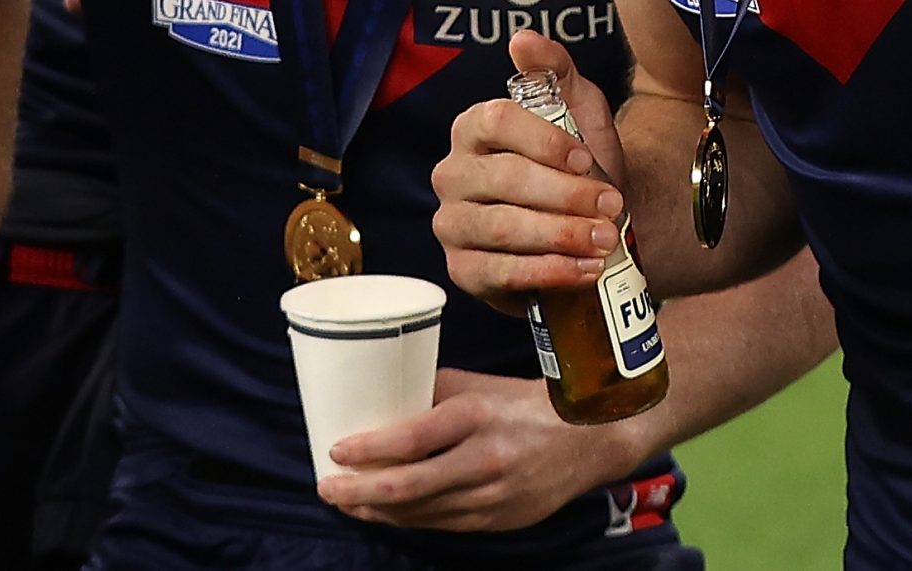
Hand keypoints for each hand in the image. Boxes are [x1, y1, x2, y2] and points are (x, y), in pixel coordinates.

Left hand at [317, 368, 644, 531]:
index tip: (335, 451)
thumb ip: (429, 393)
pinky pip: (442, 525)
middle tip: (326, 487)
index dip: (369, 450)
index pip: (412, 440)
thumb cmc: (521, 405)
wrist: (585, 441)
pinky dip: (408, 521)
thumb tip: (379, 398)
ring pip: (421, 513)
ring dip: (376, 512)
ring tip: (345, 501)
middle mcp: (483, 460)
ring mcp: (492, 497)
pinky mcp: (498, 521)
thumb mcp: (476, 386)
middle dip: (359, 492)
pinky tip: (384, 514)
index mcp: (475, 417)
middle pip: (409, 487)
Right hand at [432, 31, 627, 314]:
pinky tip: (585, 268)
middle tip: (612, 206)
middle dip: (565, 195)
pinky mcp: (463, 270)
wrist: (590, 229)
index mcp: (472, 129)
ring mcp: (452, 224)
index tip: (586, 159)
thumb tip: (522, 40)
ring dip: (561, 234)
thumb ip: (555, 70)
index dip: (542, 140)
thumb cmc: (580, 169)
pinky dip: (549, 272)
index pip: (494, 121)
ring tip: (605, 238)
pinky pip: (500, 272)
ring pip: (501, 227)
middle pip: (503, 178)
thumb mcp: (579, 112)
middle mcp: (452, 174)